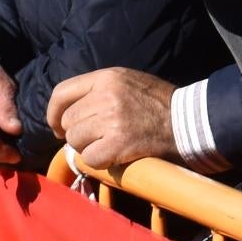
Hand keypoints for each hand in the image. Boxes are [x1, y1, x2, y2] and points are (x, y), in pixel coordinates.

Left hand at [47, 66, 178, 170]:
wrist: (188, 121)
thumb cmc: (158, 103)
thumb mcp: (127, 82)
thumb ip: (97, 91)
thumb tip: (67, 113)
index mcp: (106, 78)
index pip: (61, 93)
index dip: (53, 113)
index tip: (57, 127)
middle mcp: (105, 96)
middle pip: (68, 122)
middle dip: (77, 134)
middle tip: (97, 138)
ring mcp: (111, 120)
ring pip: (76, 141)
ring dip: (89, 148)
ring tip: (110, 144)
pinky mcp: (119, 144)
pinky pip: (90, 158)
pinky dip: (100, 162)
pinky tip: (116, 156)